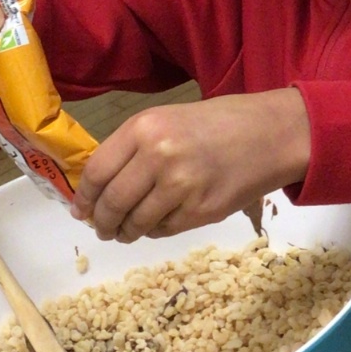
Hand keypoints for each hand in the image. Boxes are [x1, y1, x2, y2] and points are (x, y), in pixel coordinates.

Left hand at [71, 89, 311, 241]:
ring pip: (136, 223)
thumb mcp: (167, 119)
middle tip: (102, 228)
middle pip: (112, 202)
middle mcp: (158, 156)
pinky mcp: (200, 211)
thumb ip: (132, 149)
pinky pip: (163, 230)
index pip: (97, 171)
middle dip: (102, 221)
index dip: (84, 197)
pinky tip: (158, 223)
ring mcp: (180, 187)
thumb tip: (98, 188)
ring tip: (126, 231)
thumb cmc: (216, 123)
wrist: (269, 135)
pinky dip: (154, 231)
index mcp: (145, 128)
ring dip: (126, 232)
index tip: (81, 210)